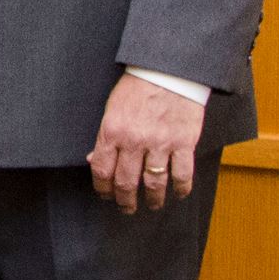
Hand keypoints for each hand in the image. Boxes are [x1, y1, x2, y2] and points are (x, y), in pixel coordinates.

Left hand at [88, 73, 204, 213]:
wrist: (168, 71)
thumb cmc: (137, 88)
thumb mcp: (112, 109)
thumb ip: (104, 137)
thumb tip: (94, 161)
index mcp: (112, 131)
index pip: (102, 170)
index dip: (102, 188)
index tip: (105, 195)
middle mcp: (135, 141)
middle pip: (126, 182)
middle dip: (125, 201)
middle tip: (126, 208)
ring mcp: (160, 143)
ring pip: (154, 184)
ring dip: (153, 200)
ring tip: (152, 205)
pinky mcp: (184, 142)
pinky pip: (183, 174)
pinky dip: (181, 189)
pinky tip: (178, 194)